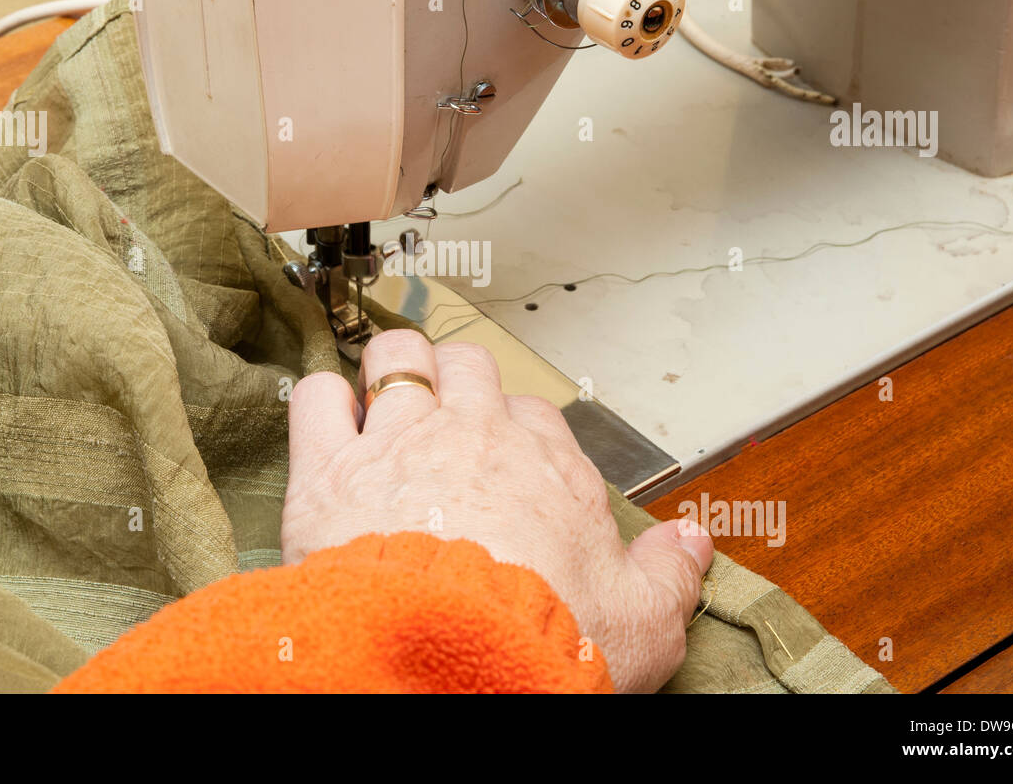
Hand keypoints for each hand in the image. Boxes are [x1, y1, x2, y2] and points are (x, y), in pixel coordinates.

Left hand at [283, 329, 713, 691]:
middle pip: (466, 366)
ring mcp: (399, 441)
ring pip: (396, 358)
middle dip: (456, 380)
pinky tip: (330, 419)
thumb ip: (670, 574)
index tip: (506, 456)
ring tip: (387, 393)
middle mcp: (473, 434)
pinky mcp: (331, 468)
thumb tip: (694, 543)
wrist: (459, 654)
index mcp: (544, 463)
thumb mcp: (643, 621)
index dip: (516, 431)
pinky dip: (322, 399)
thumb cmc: (545, 636)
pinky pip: (318, 397)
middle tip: (445, 414)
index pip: (533, 414)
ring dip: (393, 367)